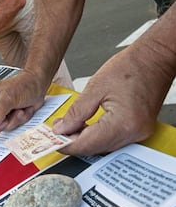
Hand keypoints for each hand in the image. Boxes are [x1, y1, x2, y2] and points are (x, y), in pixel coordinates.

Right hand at [0, 70, 45, 133]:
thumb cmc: (24, 84)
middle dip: (1, 122)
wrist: (38, 85)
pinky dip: (19, 120)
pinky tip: (23, 110)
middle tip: (9, 115)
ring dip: (13, 120)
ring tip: (19, 109)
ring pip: (0, 126)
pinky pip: (10, 126)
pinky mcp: (9, 116)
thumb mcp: (9, 96)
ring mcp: (0, 111)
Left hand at [52, 49, 171, 155]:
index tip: (52, 141)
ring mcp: (138, 133)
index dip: (66, 144)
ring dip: (84, 140)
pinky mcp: (138, 130)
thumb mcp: (95, 88)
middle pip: (95, 148)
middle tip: (57, 133)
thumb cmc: (131, 67)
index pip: (87, 144)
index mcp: (123, 123)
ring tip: (67, 128)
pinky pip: (112, 139)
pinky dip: (96, 136)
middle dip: (73, 142)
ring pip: (103, 146)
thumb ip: (76, 112)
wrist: (155, 59)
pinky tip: (84, 127)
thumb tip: (62, 128)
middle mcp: (133, 133)